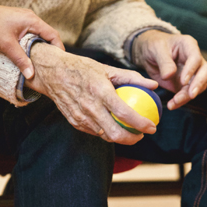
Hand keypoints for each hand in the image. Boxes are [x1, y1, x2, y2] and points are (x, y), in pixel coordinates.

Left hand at [0, 3, 64, 78]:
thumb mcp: (6, 45)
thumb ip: (21, 60)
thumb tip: (31, 75)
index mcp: (32, 20)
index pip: (53, 35)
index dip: (58, 48)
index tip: (59, 62)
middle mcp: (30, 18)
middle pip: (47, 35)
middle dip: (50, 50)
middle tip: (51, 65)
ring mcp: (23, 19)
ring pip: (38, 35)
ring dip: (39, 47)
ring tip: (40, 62)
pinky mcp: (17, 22)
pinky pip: (30, 34)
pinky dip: (31, 44)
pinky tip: (27, 54)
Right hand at [25, 43, 158, 144]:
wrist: (52, 73)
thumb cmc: (82, 68)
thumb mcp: (107, 68)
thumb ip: (132, 77)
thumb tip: (153, 85)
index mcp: (100, 91)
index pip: (124, 113)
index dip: (141, 124)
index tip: (152, 127)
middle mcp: (90, 107)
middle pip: (115, 133)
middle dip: (133, 139)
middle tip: (142, 134)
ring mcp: (80, 117)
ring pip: (105, 136)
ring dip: (120, 137)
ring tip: (130, 132)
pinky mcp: (74, 122)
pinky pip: (94, 132)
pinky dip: (106, 132)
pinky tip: (113, 126)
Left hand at [132, 30, 206, 109]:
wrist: (148, 54)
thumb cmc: (154, 45)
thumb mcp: (156, 50)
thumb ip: (164, 62)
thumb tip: (169, 75)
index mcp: (188, 45)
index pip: (196, 58)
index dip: (191, 70)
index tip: (183, 81)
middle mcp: (194, 59)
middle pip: (205, 72)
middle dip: (198, 84)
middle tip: (191, 95)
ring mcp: (192, 72)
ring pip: (198, 85)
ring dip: (188, 96)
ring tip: (175, 102)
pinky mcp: (186, 84)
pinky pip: (188, 94)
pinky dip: (181, 101)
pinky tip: (172, 105)